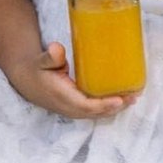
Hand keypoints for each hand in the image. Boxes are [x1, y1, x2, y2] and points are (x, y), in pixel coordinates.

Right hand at [9, 41, 133, 119]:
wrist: (28, 82)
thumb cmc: (38, 70)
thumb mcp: (42, 60)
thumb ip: (51, 56)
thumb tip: (57, 49)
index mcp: (63, 97)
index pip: (86, 106)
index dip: (104, 105)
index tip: (119, 99)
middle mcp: (69, 108)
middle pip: (97, 112)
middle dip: (116, 106)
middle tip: (134, 95)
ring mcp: (74, 111)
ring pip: (98, 113)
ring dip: (116, 107)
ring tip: (133, 97)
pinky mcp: (77, 109)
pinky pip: (96, 111)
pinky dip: (110, 107)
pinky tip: (122, 99)